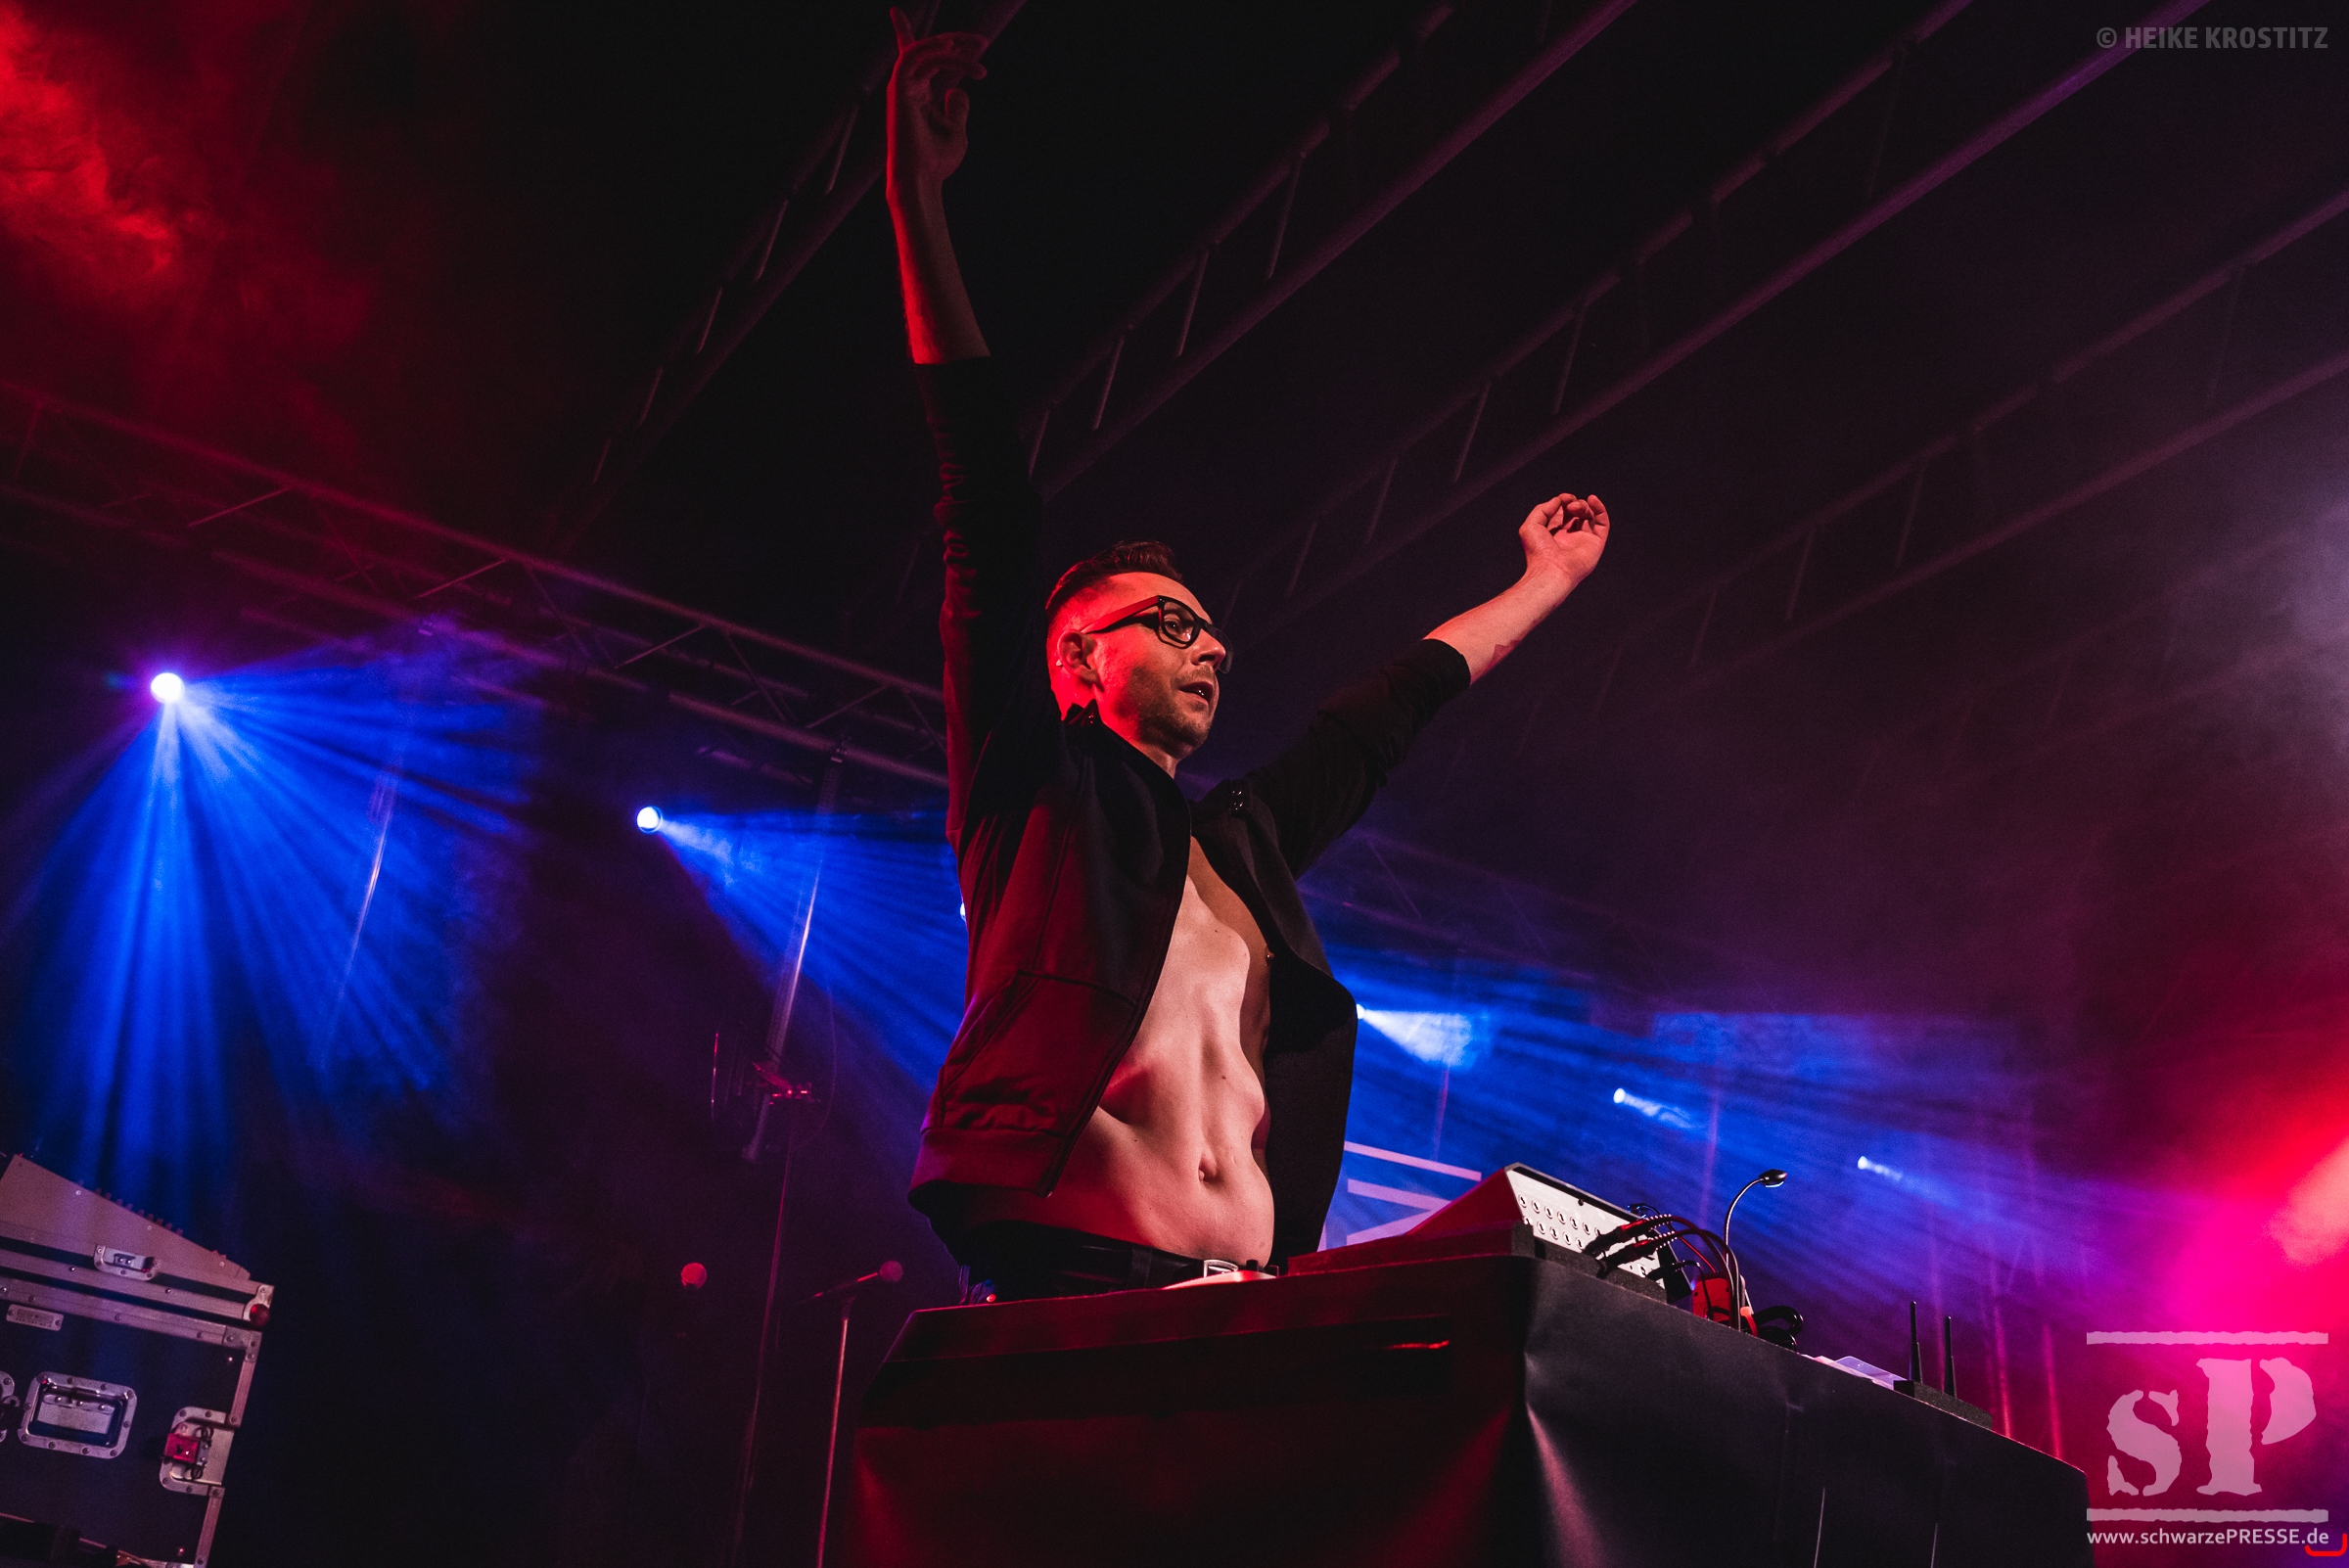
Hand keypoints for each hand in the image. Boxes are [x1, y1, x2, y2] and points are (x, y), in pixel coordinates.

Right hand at [887, 9, 987, 196]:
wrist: (922, 180)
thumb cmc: (937, 161)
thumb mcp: (956, 131)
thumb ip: (957, 108)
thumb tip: (958, 90)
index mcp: (917, 94)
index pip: (913, 57)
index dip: (905, 31)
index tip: (898, 12)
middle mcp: (907, 87)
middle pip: (927, 49)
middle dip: (955, 41)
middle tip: (983, 42)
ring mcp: (901, 87)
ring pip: (924, 50)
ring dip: (952, 46)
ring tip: (979, 49)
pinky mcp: (899, 89)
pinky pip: (917, 57)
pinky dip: (939, 51)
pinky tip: (961, 56)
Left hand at [1519, 491, 1608, 589]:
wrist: (1552, 570)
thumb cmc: (1539, 552)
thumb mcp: (1531, 525)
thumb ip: (1543, 509)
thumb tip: (1558, 500)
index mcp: (1553, 534)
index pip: (1561, 513)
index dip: (1563, 502)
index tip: (1562, 498)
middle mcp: (1569, 537)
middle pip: (1576, 513)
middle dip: (1573, 503)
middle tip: (1570, 504)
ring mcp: (1583, 540)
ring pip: (1589, 516)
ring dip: (1584, 506)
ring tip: (1576, 507)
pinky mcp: (1596, 544)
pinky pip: (1602, 524)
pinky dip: (1600, 509)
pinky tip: (1593, 499)